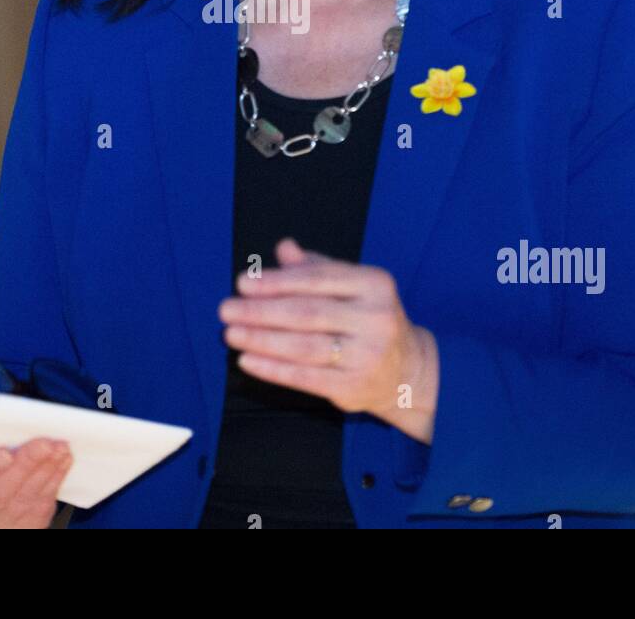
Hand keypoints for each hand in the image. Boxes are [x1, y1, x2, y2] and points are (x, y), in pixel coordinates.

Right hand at [0, 438, 72, 527]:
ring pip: (20, 502)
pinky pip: (38, 510)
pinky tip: (62, 462)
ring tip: (59, 447)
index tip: (4, 453)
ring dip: (44, 471)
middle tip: (44, 444)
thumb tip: (4, 421)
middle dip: (23, 467)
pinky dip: (53, 483)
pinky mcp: (17, 532)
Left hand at [218, 238, 435, 430]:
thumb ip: (317, 268)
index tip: (243, 283)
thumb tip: (284, 248)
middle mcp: (376, 318)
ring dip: (261, 340)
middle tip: (227, 309)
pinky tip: (248, 360)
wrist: (407, 370)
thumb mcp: (352, 287)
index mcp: (374, 284)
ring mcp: (368, 355)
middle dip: (261, 311)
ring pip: (303, 346)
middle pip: (307, 313)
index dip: (276, 281)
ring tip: (231, 333)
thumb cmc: (369, 320)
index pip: (317, 279)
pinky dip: (273, 369)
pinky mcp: (355, 386)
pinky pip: (305, 377)